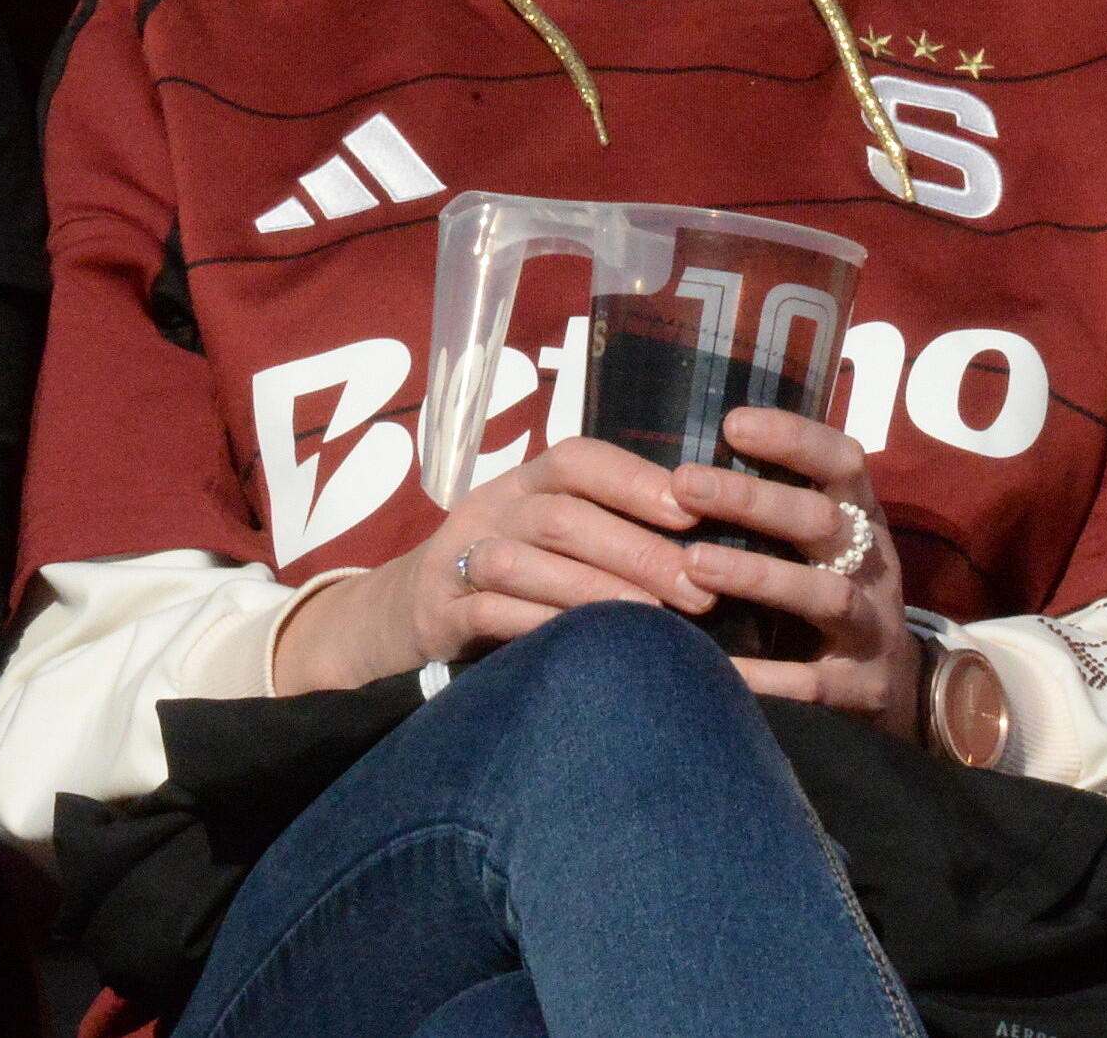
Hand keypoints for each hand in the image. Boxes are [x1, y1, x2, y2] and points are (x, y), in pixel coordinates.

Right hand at [274, 435, 721, 692]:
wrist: (396, 618)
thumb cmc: (503, 578)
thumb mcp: (541, 539)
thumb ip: (604, 531)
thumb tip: (710, 542)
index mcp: (521, 483)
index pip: (576, 459)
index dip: (634, 479)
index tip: (692, 510)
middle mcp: (488, 510)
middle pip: (562, 515)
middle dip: (637, 551)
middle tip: (699, 590)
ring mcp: (456, 560)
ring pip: (526, 561)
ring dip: (596, 590)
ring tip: (656, 622)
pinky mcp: (436, 615)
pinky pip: (490, 613)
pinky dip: (541, 627)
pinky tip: (586, 647)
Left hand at [674, 407, 921, 739]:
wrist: (893, 687)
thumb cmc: (826, 591)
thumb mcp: (817, 542)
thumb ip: (772, 504)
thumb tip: (680, 460)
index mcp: (860, 518)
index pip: (842, 461)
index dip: (794, 438)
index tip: (732, 424)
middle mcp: (872, 566)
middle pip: (823, 522)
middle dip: (754, 500)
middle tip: (684, 483)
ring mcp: (872, 627)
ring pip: (825, 596)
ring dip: (759, 576)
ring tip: (694, 564)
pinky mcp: (863, 689)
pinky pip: (812, 682)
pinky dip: (765, 675)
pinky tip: (715, 664)